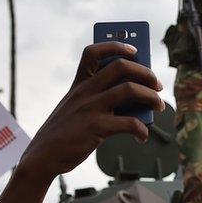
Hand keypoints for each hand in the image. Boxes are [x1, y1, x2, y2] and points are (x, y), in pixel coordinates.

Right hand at [0, 42, 164, 202]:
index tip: (134, 49)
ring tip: (159, 106)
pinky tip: (142, 136)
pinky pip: (129, 123)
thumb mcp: (75, 109)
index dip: (115, 45)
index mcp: (78, 84)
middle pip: (120, 66)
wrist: (42, 157)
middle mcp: (84, 92)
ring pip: (130, 90)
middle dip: (145, 72)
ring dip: (151, 97)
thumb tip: (137, 101)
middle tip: (157, 85)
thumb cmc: (64, 133)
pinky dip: (142, 129)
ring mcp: (90, 108)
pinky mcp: (95, 128)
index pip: (92, 52)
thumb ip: (100, 100)